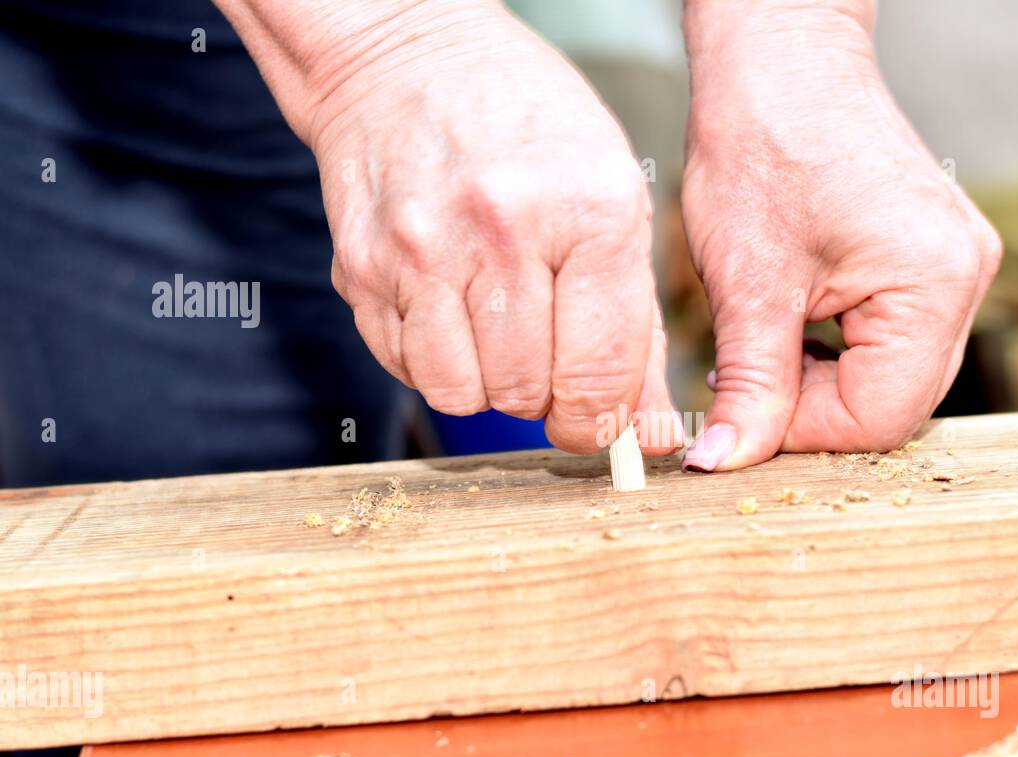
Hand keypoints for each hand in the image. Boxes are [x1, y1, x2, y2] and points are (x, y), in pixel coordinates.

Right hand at [220, 0, 677, 453]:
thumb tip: (653, 437)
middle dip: (542, 397)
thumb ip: (638, 332)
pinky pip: (406, 367)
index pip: (598, 376)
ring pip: (461, 395)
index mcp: (591, 213)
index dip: (598, 420)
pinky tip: (449, 307)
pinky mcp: (363, 267)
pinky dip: (433, 360)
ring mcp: (424, 250)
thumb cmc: (528, 128)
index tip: (592, 416)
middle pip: (526, 395)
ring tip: (495, 330)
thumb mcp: (614, 203)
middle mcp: (504, 231)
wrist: (406, 57)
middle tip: (544, 357)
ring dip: (485, 384)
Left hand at [679, 0, 1000, 470]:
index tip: (741, 413)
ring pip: (893, 378)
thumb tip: (725, 464)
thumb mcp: (747, 284)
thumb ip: (748, 387)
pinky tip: (794, 323)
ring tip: (767, 338)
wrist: (780, 60)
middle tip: (747, 379)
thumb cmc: (764, 143)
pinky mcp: (933, 261)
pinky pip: (894, 341)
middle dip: (814, 409)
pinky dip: (840, 352)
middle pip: (896, 405)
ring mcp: (957, 268)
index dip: (802, 432)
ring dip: (824, 382)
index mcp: (933, 283)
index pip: (879, 418)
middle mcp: (965, 278)